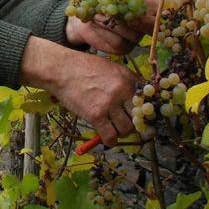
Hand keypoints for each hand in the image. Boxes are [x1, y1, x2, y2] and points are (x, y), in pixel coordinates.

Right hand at [19, 36, 138, 145]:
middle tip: (127, 124)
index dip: (145, 111)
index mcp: (128, 78)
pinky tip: (107, 138)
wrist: (61, 69)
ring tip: (114, 129)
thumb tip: (135, 99)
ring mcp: (110, 104)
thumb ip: (124, 82)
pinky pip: (111, 136)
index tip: (142, 118)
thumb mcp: (110, 68)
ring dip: (121, 132)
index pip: (147, 100)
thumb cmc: (82, 67)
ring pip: (127, 129)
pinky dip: (110, 141)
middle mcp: (123, 91)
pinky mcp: (96, 115)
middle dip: (135, 123)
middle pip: (139, 116)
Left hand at [65, 0, 160, 54]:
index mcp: (149, 5)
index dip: (164, 11)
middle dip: (139, 21)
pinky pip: (118, 42)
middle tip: (120, 13)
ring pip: (133, 35)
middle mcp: (146, 23)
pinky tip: (94, 23)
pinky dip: (104, 31)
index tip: (147, 5)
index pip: (167, 10)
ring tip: (97, 13)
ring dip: (113, 23)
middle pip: (154, 27)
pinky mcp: (123, 48)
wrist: (81, 11)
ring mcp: (136, 37)